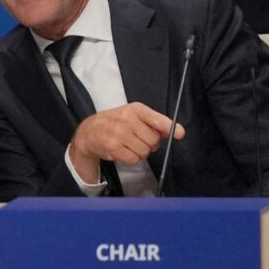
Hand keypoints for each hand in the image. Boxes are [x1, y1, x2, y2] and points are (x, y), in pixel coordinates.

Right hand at [68, 102, 185, 182]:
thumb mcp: (133, 115)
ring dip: (141, 152)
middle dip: (150, 144)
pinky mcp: (113, 148)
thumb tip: (176, 131)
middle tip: (139, 140)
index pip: (155, 118)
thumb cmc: (116, 122)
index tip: (180, 134)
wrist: (89, 131)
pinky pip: (134, 159)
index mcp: (135, 109)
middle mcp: (127, 120)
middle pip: (154, 140)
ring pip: (145, 151)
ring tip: (130, 145)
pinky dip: (132, 158)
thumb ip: (153, 122)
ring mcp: (119, 134)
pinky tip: (123, 151)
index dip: (168, 127)